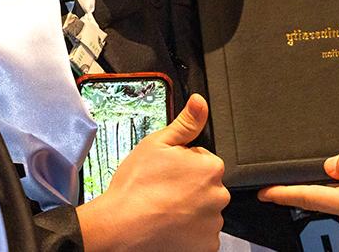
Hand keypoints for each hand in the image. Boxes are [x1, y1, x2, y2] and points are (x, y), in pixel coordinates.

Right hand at [77, 94, 228, 251]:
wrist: (120, 227)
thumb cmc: (136, 187)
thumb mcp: (157, 144)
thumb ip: (185, 123)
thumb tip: (200, 101)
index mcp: (210, 168)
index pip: (204, 161)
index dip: (184, 165)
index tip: (168, 173)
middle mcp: (218, 196)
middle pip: (207, 187)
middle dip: (190, 188)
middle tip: (164, 192)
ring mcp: (212, 224)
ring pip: (204, 211)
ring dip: (190, 211)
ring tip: (163, 210)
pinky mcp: (205, 247)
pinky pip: (202, 235)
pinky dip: (189, 233)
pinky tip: (169, 227)